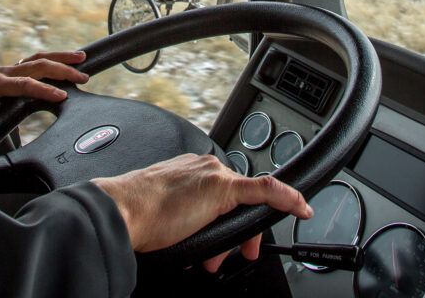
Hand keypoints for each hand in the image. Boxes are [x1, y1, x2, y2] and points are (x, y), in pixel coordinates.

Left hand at [0, 50, 87, 144]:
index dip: (42, 89)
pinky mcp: (14, 67)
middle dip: (62, 70)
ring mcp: (11, 67)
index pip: (23, 84)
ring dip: (61, 57)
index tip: (60, 95)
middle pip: (38, 66)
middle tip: (82, 78)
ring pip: (40, 58)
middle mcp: (6, 71)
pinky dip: (54, 57)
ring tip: (82, 59)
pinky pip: (37, 59)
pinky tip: (68, 60)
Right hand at [92, 153, 312, 271]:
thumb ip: (184, 217)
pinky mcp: (223, 188)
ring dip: (238, 235)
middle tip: (224, 257)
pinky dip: (285, 198)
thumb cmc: (137, 217)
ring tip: (217, 257)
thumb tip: (193, 241)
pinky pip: (265, 191)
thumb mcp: (166, 215)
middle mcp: (204, 168)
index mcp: (189, 171)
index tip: (222, 239)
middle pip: (238, 201)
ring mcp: (215, 177)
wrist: (124, 212)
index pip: (222, 194)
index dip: (226, 220)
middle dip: (234, 233)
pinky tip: (300, 207)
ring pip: (245, 204)